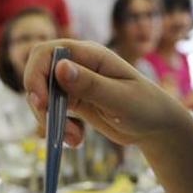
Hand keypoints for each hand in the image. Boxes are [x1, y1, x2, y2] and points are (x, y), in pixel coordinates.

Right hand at [23, 40, 189, 147]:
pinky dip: (58, 127)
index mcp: (90, 55)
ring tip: (73, 138)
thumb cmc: (146, 107)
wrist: (156, 126)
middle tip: (50, 124)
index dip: (36, 74)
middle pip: (39, 74)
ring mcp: (75, 83)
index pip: (48, 52)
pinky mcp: (75, 101)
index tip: (41, 102)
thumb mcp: (119, 98)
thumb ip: (90, 84)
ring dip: (50, 119)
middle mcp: (79, 65)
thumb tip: (60, 67)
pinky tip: (76, 140)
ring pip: (44, 96)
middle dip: (39, 101)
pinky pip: (53, 112)